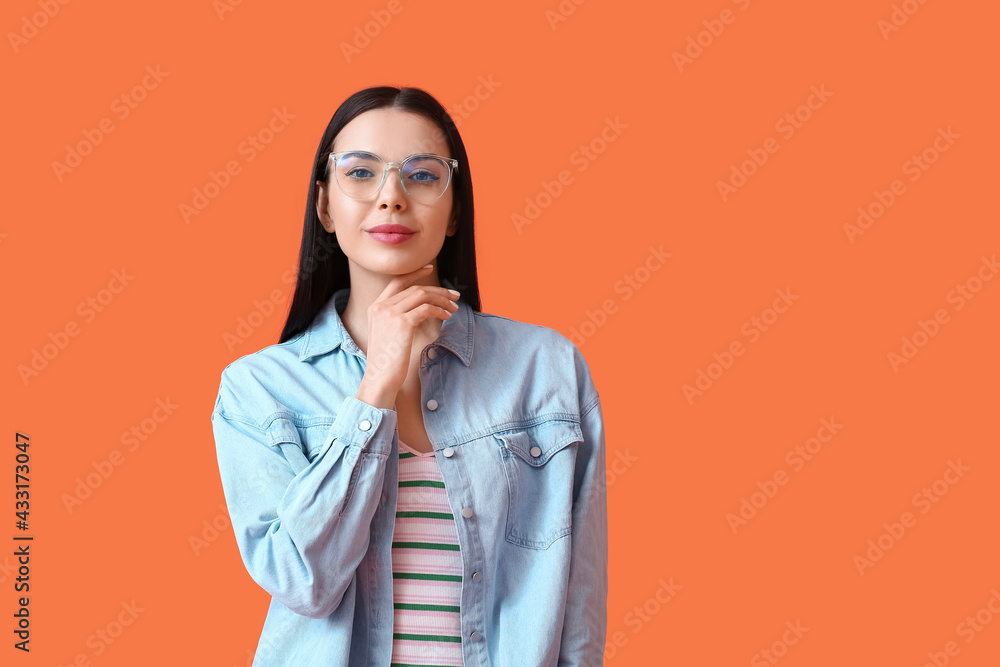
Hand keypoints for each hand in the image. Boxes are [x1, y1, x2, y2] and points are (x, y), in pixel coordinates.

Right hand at [355, 265, 458, 408]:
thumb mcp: (387, 333)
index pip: (397, 281)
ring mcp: (390, 313)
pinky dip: (439, 311)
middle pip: (414, 288)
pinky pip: (426, 309)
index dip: (415, 274)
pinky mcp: (402, 323)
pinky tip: (446, 317)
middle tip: (454, 296)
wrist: (380, 377)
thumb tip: (422, 307)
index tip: (430, 269)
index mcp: (375, 306)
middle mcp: (381, 306)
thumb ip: (397, 317)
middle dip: (438, 290)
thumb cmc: (387, 360)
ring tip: (453, 309)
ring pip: (422, 295)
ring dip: (442, 300)